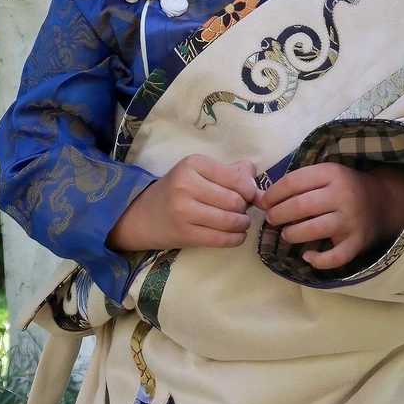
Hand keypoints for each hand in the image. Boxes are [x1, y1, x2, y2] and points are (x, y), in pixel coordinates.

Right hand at [107, 155, 259, 252]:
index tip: (250, 195)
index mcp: (193, 164)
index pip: (235, 178)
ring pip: (230, 220)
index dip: (250, 189)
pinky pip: (221, 239)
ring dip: (242, 224)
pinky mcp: (184, 234)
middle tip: (243, 210)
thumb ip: (231, 172)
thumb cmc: (178, 190)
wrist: (143, 215)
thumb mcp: (199, 172)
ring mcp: (184, 211)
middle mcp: (187, 185)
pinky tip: (237, 235)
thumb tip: (259, 187)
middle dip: (245, 208)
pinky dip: (236, 239)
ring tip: (241, 222)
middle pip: (235, 200)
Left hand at [257, 162, 403, 270]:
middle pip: (300, 206)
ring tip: (286, 234)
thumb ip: (298, 183)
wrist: (383, 202)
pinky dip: (318, 260)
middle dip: (278, 214)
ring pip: (313, 230)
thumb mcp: (326, 174)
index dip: (273, 194)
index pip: (293, 182)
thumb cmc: (345, 186)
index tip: (264, 202)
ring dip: (292, 234)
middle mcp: (342, 196)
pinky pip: (334, 257)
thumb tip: (261, 198)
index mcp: (332, 174)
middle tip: (272, 219)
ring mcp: (350, 221)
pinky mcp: (357, 243)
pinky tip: (308, 256)